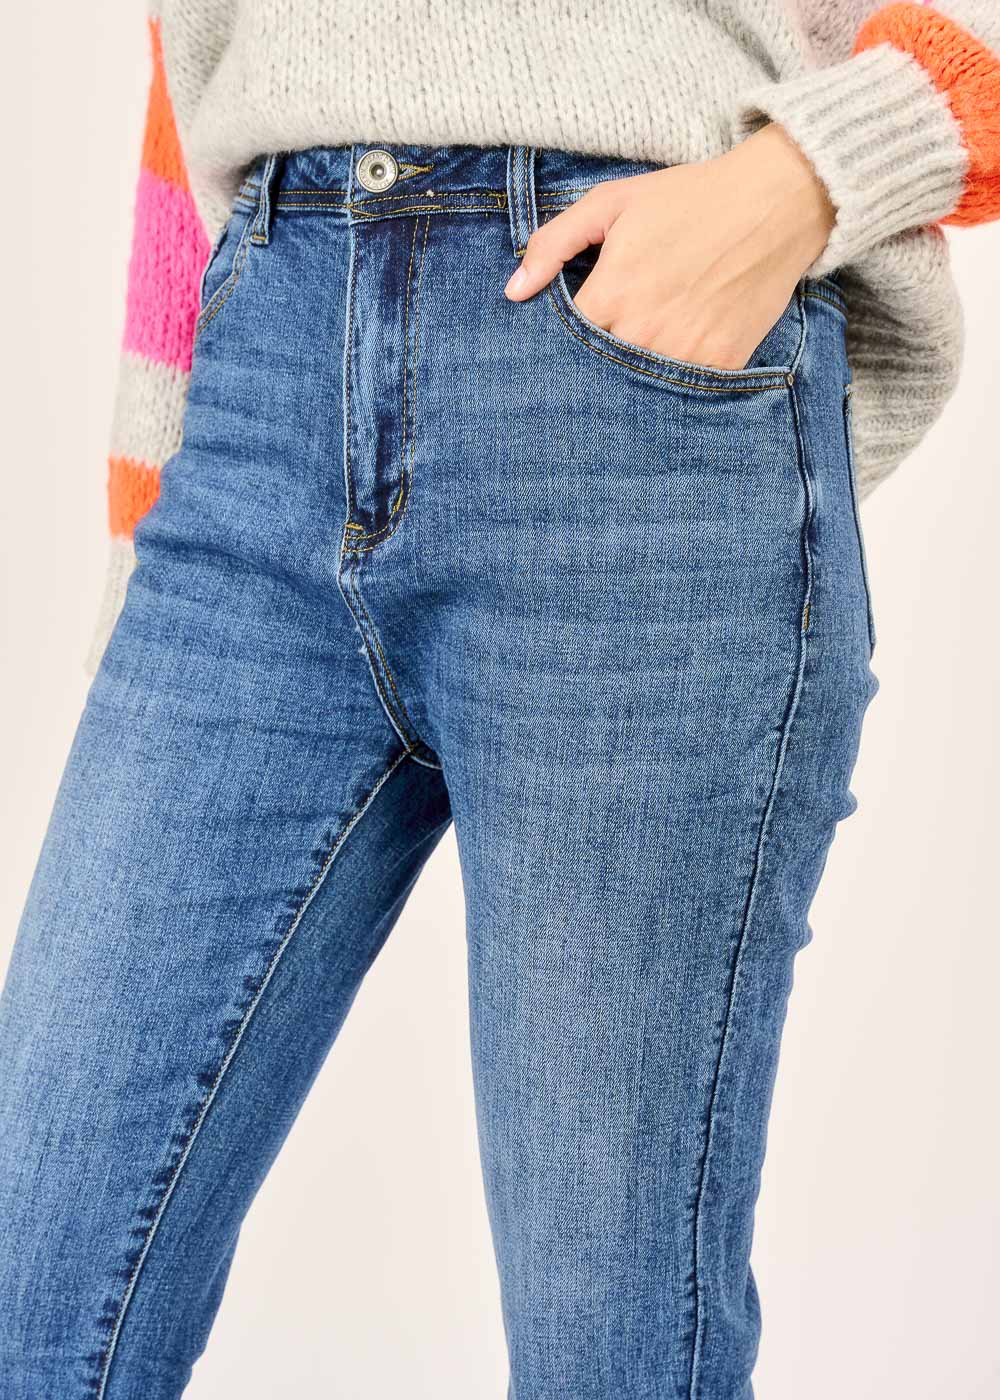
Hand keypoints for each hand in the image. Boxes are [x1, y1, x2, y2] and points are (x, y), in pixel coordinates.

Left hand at [504, 124, 835, 371]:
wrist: (774, 203)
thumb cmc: (688, 198)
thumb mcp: (612, 203)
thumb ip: (554, 243)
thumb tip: (514, 292)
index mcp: (611, 295)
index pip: (563, 345)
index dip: (559, 346)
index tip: (565, 341)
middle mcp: (643, 333)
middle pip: (596, 373)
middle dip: (590, 369)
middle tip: (598, 358)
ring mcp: (684, 353)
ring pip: (637, 388)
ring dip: (629, 382)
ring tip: (632, 363)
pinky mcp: (720, 364)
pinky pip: (683, 391)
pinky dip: (672, 385)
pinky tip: (670, 365)